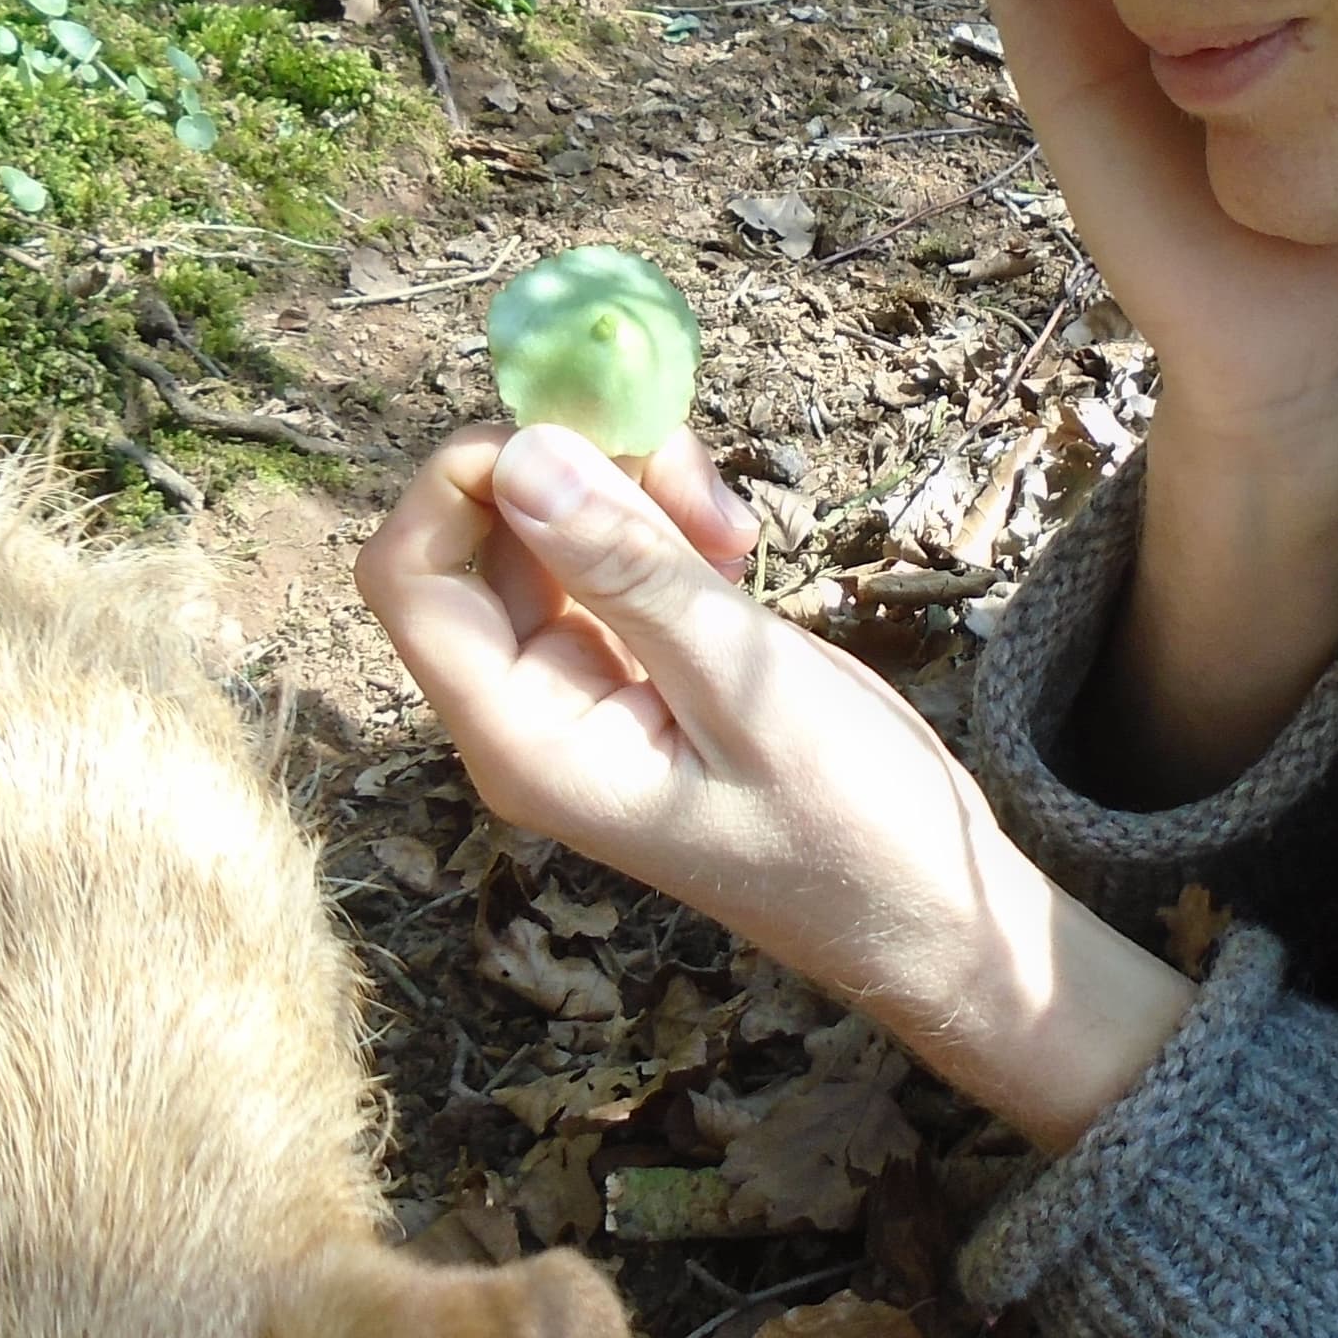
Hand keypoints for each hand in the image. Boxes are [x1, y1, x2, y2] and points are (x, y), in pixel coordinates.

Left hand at [356, 421, 1194, 1150]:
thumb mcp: (744, 683)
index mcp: (523, 739)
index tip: (576, 432)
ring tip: (732, 529)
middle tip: (694, 483)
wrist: (927, 905)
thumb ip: (630, 571)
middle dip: (575, 476)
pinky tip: (737, 550)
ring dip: (633, 493)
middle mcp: (528, 709)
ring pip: (553, 530)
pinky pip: (612, 556)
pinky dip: (666, 526)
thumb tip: (522, 454)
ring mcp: (579, 684)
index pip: (409, 579)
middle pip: (482, 538)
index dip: (463, 481)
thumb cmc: (845, 824)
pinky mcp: (635, 661)